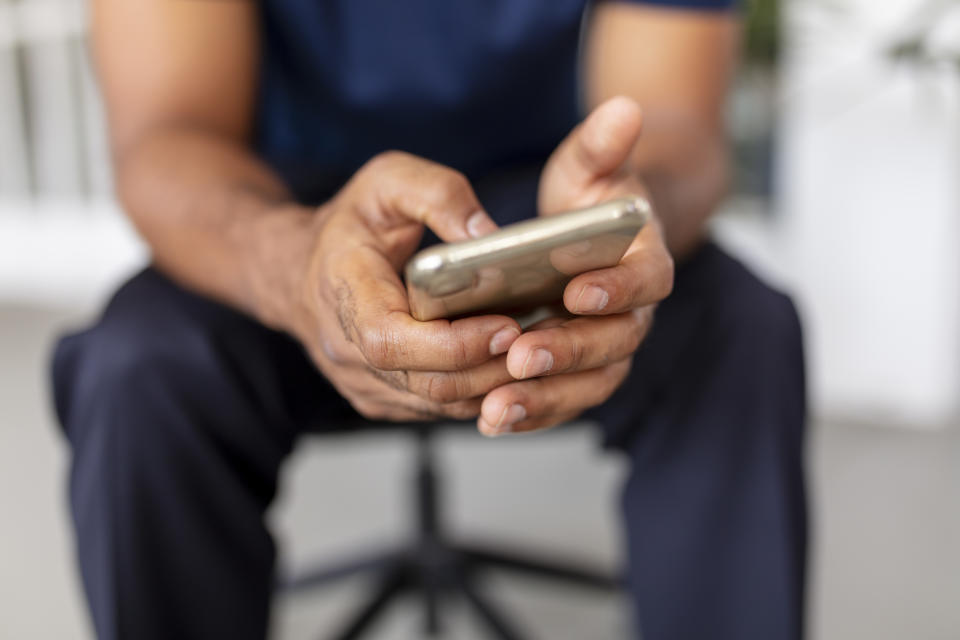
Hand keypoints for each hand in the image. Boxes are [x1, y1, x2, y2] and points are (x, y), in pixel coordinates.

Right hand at [288, 152, 521, 420]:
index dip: (453, 344)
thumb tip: (487, 235)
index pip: (391, 340)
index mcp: (344, 292)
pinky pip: (435, 409)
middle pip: (426, 382)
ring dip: (492, 386)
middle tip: (542, 341)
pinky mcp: (379, 400)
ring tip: (536, 354)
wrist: (297, 271)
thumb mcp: (386, 181)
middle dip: (490, 368)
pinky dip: (477, 393)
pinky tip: (509, 366)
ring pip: (437, 404)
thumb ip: (437, 193)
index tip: (506, 326)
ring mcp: (361, 382)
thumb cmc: (347, 225)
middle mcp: (346, 349)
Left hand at [478, 97, 673, 434]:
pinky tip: (490, 419)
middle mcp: (634, 313)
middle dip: (569, 352)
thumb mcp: (591, 167)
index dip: (618, 288)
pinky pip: (563, 401)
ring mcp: (607, 348)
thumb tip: (624, 109)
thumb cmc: (590, 201)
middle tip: (521, 356)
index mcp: (647, 262)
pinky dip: (531, 413)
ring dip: (545, 398)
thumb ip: (603, 145)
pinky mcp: (578, 373)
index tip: (577, 291)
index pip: (648, 280)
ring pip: (589, 384)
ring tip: (496, 409)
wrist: (592, 241)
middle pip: (616, 344)